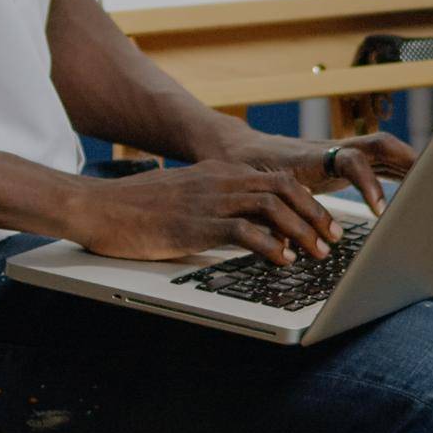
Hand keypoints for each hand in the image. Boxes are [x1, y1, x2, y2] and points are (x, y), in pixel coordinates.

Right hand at [63, 157, 375, 266]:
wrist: (99, 207)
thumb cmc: (136, 208)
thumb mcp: (183, 196)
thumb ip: (212, 202)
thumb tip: (241, 224)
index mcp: (218, 171)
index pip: (276, 178)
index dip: (307, 201)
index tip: (324, 223)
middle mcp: (219, 179)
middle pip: (283, 188)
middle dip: (314, 214)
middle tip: (332, 239)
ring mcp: (209, 200)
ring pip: (272, 207)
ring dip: (302, 231)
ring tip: (316, 254)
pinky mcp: (197, 224)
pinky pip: (245, 231)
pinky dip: (271, 246)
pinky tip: (282, 261)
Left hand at [207, 124, 415, 219]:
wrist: (243, 152)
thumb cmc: (253, 172)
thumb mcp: (264, 193)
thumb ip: (279, 214)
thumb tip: (287, 244)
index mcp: (315, 157)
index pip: (350, 160)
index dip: (369, 184)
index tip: (381, 211)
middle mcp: (334, 150)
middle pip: (380, 144)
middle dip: (409, 161)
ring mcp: (343, 152)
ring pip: (386, 150)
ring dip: (412, 165)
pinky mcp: (347, 159)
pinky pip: (381, 161)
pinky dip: (403, 171)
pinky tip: (420, 187)